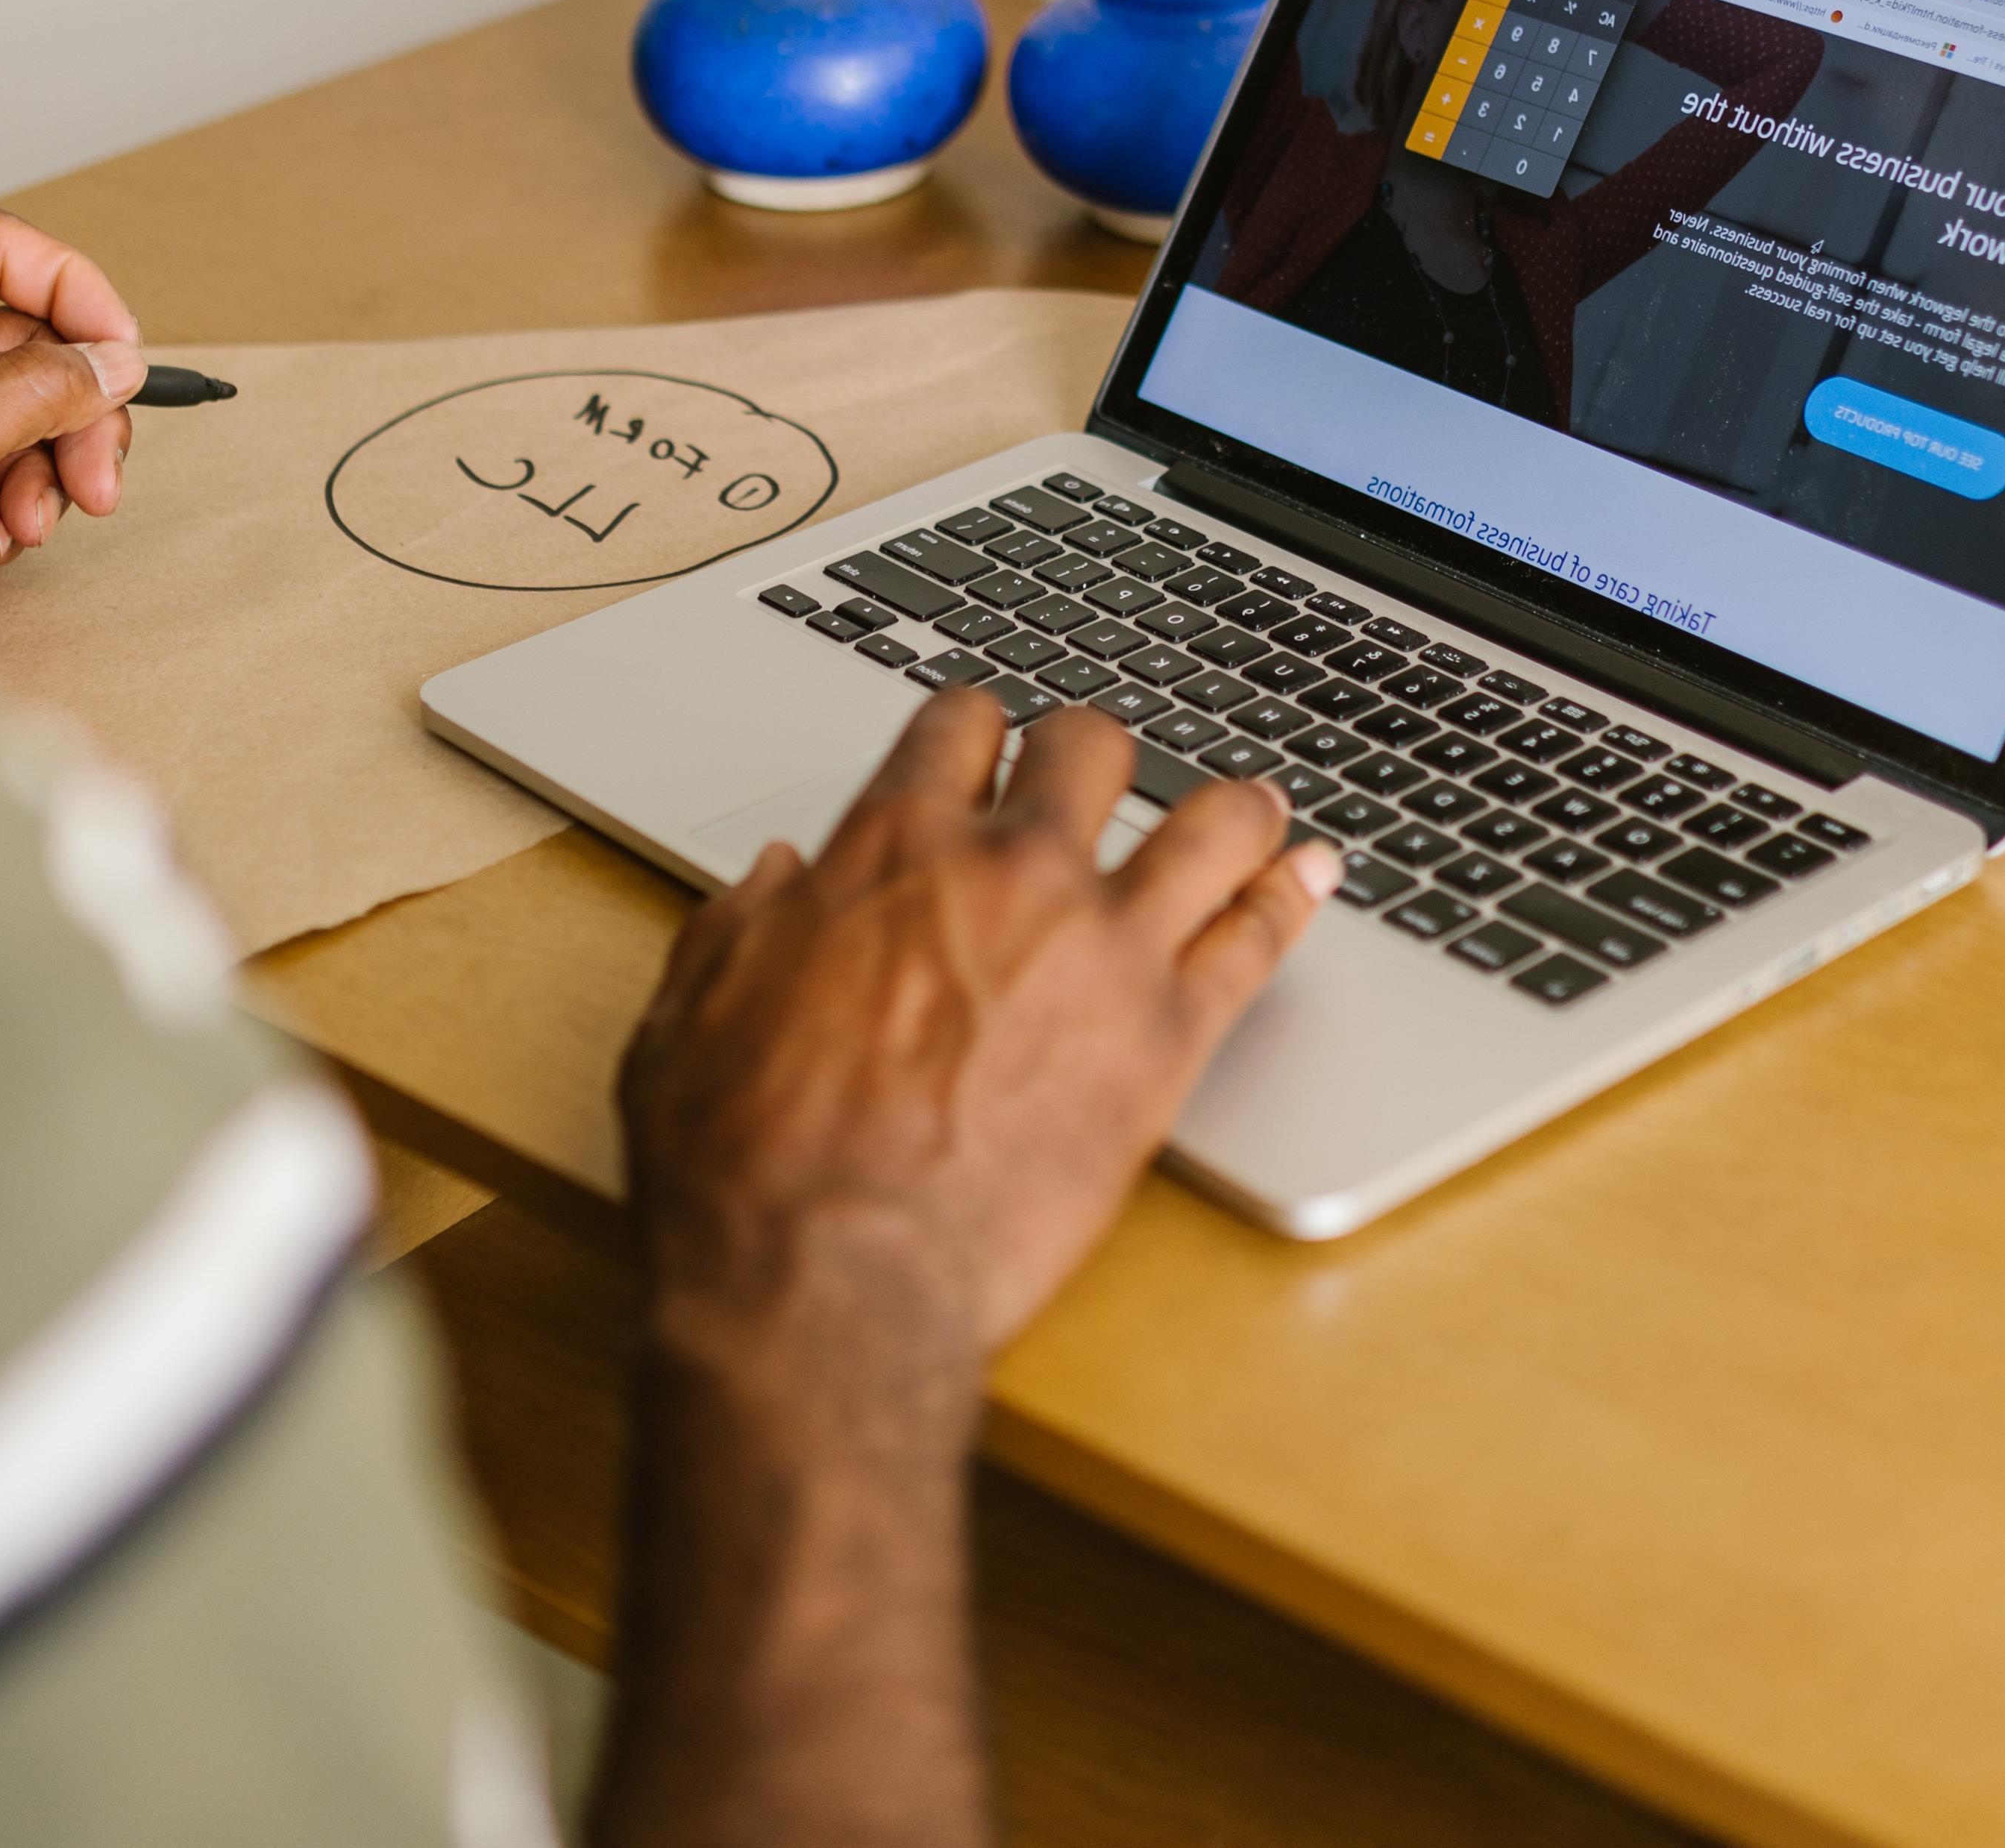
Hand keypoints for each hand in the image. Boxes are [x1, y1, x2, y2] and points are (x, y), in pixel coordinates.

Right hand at [590, 696, 1335, 1847]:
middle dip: (1095, 752)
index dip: (978, 725)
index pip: (959, 726)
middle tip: (1104, 776)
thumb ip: (740, 927)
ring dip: (1233, 804)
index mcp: (888, 850)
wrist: (830, 1278)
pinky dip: (1292, 896)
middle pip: (1091, 749)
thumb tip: (780, 878)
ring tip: (1254, 804)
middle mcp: (1006, 872)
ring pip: (1208, 823)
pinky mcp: (1166, 1041)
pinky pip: (1256, 941)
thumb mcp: (692, 1016)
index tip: (990, 740)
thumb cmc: (746, 1164)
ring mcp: (1100, 950)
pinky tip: (1312, 877)